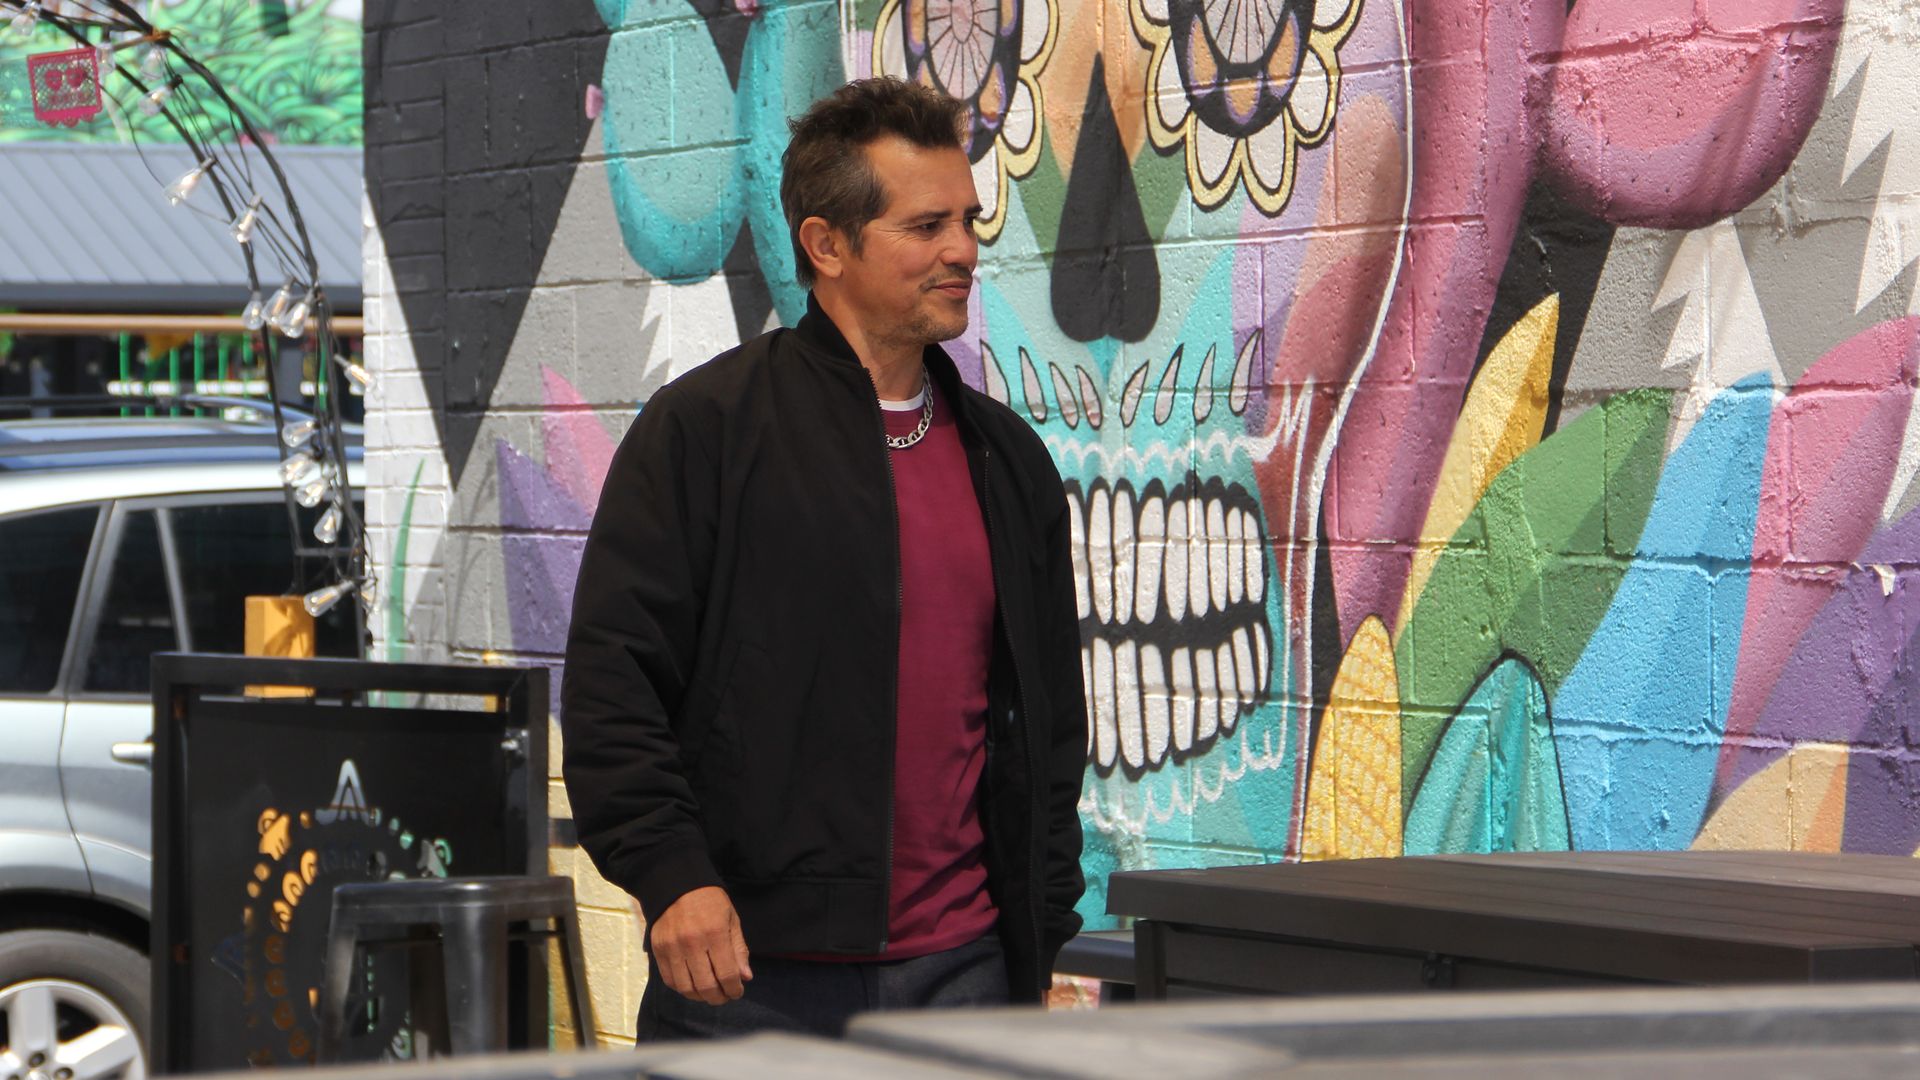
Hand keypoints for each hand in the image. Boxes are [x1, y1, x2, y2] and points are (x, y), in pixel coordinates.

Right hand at [646, 886, 752, 1004]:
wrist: (676, 884)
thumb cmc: (710, 901)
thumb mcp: (731, 919)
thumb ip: (739, 949)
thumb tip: (746, 977)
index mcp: (715, 933)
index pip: (727, 974)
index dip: (734, 989)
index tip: (738, 992)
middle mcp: (692, 943)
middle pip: (706, 986)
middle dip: (719, 998)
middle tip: (725, 996)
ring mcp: (672, 948)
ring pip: (686, 988)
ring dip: (700, 997)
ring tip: (709, 993)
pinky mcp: (658, 950)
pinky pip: (670, 980)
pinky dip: (683, 989)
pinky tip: (692, 985)